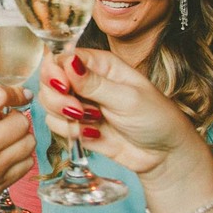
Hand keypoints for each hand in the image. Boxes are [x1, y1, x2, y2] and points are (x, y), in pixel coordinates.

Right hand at [0, 85, 35, 212]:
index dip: (13, 92)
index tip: (19, 94)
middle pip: (21, 121)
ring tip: (7, 139)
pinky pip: (26, 165)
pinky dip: (21, 157)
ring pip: (29, 142)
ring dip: (21, 137)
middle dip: (16, 116)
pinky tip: (8, 157)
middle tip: (5, 121)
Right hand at [38, 49, 205, 185]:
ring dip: (64, 116)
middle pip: (49, 80)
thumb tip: (67, 61)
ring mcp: (79, 104)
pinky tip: (92, 135)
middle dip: (57, 98)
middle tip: (77, 111)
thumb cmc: (156, 119)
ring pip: (48, 104)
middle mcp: (85, 81)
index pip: (62, 57)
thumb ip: (94, 83)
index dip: (55, 71)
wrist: (164, 155)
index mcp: (100, 65)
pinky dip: (69, 132)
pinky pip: (55, 125)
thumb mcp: (128, 98)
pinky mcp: (76, 125)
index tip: (63, 87)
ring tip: (91, 123)